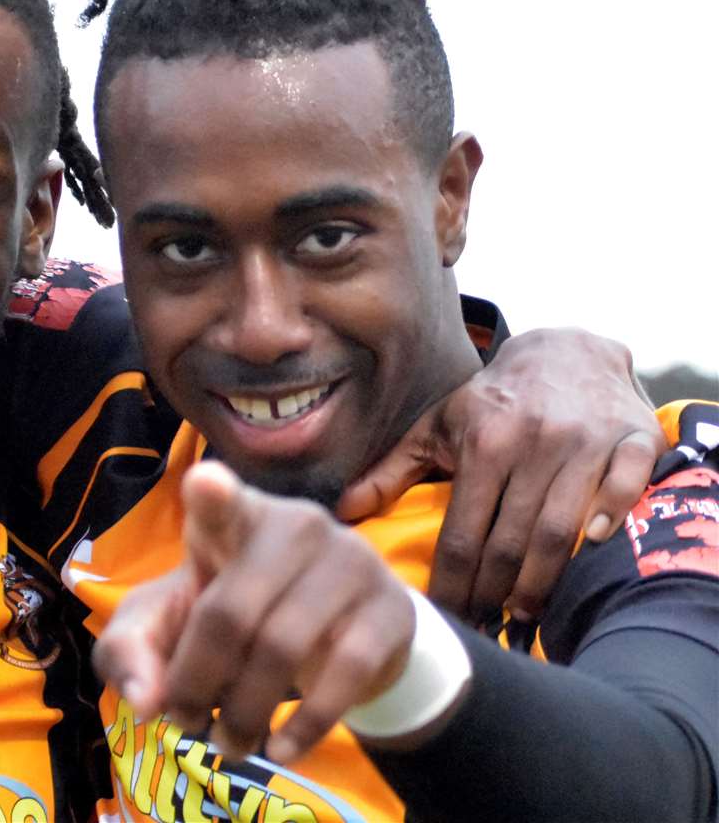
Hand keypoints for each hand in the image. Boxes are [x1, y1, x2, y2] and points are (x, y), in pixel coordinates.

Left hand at [95, 462, 413, 763]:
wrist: (335, 634)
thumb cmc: (232, 613)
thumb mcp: (166, 627)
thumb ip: (132, 652)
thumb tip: (146, 701)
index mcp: (232, 516)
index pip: (219, 498)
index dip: (212, 493)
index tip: (205, 484)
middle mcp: (294, 525)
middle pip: (230, 610)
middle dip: (197, 680)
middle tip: (186, 723)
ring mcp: (348, 562)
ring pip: (283, 647)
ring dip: (246, 711)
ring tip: (227, 744)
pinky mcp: (389, 608)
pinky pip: (346, 673)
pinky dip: (307, 725)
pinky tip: (281, 749)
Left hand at [337, 328, 663, 622]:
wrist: (567, 350)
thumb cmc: (494, 401)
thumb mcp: (438, 425)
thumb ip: (392, 470)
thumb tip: (343, 510)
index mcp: (482, 442)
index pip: (462, 532)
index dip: (453, 583)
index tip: (446, 616)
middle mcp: (532, 442)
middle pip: (509, 541)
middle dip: (493, 593)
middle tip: (485, 625)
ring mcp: (585, 442)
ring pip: (560, 529)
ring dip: (541, 581)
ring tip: (524, 613)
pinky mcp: (632, 439)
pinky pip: (625, 488)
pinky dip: (610, 520)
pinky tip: (590, 551)